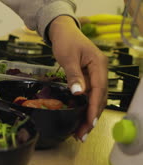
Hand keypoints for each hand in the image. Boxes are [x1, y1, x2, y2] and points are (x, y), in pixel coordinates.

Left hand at [48, 16, 107, 141]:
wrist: (63, 30)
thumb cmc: (65, 41)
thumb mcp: (67, 57)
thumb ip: (74, 75)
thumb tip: (79, 94)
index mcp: (99, 65)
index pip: (99, 91)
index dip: (94, 108)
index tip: (90, 123)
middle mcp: (101, 71)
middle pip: (100, 98)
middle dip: (92, 117)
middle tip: (82, 134)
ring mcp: (96, 74)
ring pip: (96, 99)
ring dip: (89, 115)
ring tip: (80, 132)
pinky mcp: (89, 77)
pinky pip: (90, 95)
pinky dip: (85, 107)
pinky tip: (79, 118)